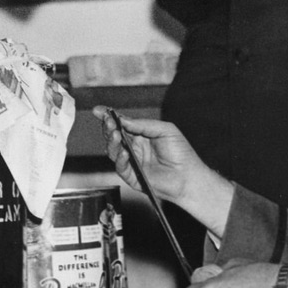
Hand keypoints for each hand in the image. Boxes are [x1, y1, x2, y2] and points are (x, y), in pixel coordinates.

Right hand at [93, 108, 233, 233]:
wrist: (189, 176)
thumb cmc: (181, 153)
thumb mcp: (165, 130)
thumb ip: (144, 124)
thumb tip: (124, 120)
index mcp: (141, 135)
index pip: (121, 124)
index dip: (109, 117)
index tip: (98, 110)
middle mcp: (135, 147)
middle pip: (114, 136)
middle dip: (108, 128)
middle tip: (108, 122)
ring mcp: (132, 162)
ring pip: (114, 151)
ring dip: (112, 142)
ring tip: (116, 134)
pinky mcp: (132, 176)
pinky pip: (121, 167)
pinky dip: (121, 159)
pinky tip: (125, 152)